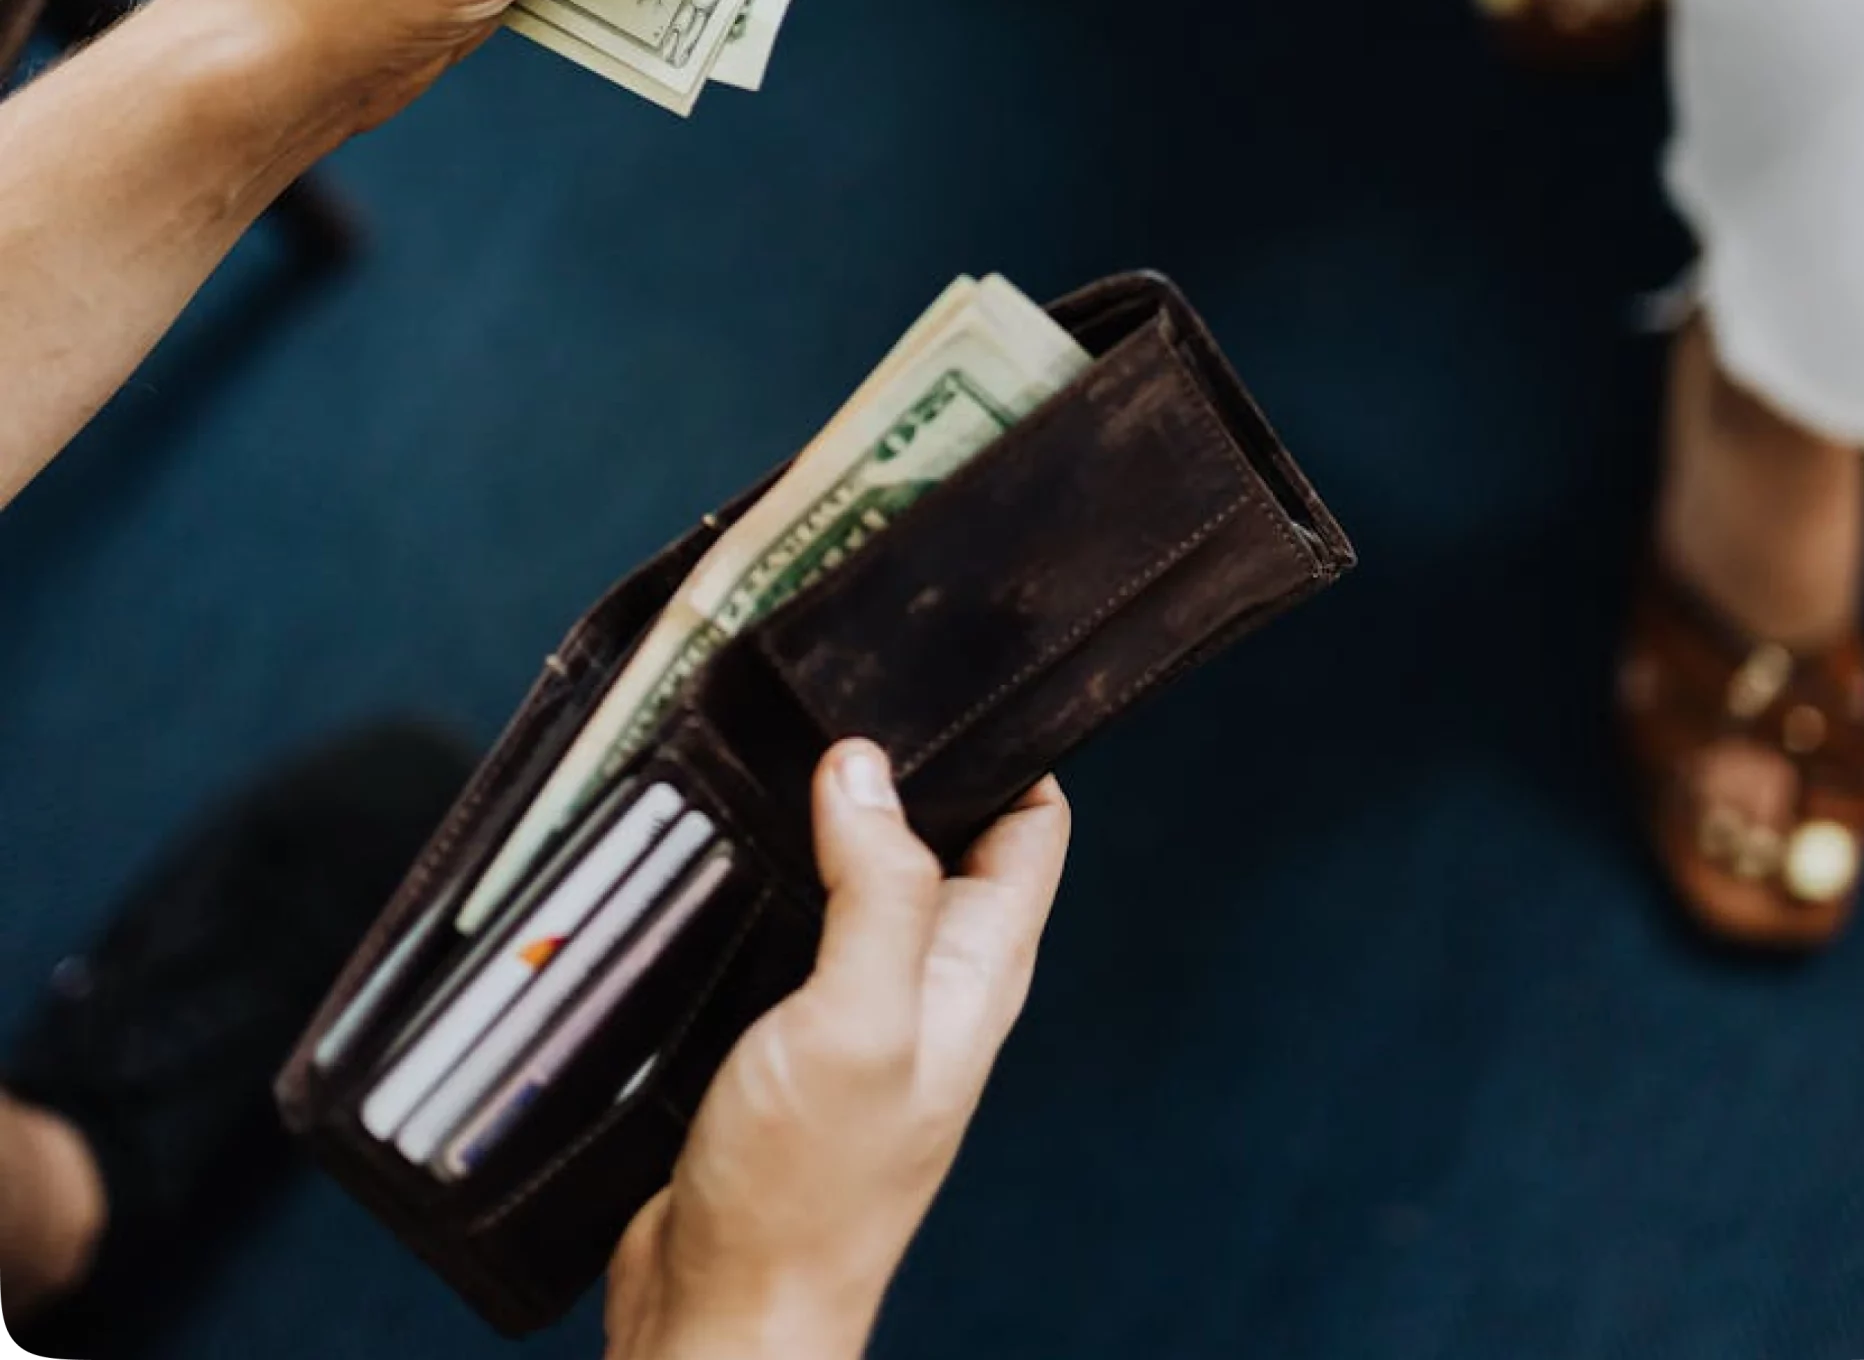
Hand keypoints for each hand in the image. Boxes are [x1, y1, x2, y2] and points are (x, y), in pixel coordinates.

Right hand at [605, 745, 1069, 1359]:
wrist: (722, 1316)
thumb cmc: (806, 1199)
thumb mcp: (858, 1021)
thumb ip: (876, 892)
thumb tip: (868, 769)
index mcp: (977, 972)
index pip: (1029, 823)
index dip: (1006, 747)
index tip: (947, 681)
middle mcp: (928, 983)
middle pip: (941, 836)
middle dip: (900, 768)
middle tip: (838, 698)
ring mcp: (856, 1010)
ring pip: (855, 875)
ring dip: (820, 822)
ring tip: (772, 750)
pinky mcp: (782, 1036)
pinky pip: (789, 927)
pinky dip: (763, 878)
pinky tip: (720, 850)